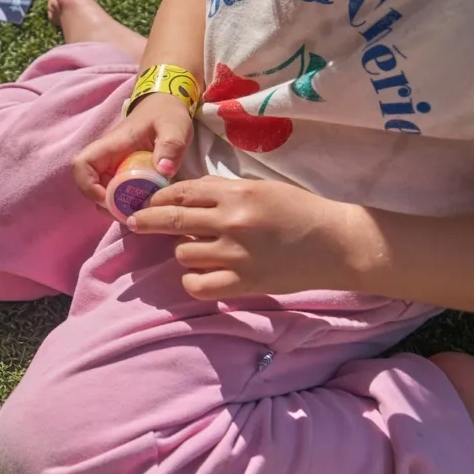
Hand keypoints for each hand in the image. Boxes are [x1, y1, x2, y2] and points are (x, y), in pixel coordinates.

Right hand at [72, 93, 192, 204]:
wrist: (167, 107)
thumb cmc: (167, 114)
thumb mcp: (174, 127)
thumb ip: (171, 146)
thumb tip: (164, 170)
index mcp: (112, 145)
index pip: (82, 165)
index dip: (88, 186)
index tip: (110, 199)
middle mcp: (107, 158)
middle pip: (89, 185)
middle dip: (105, 204)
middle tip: (131, 213)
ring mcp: (114, 167)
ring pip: (102, 193)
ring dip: (115, 207)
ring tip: (139, 212)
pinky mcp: (124, 174)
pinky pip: (116, 193)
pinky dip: (126, 203)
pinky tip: (145, 206)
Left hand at [127, 176, 378, 299]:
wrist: (337, 244)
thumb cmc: (301, 211)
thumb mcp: (261, 188)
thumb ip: (224, 191)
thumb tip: (186, 195)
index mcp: (237, 193)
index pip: (182, 193)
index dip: (159, 198)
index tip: (146, 203)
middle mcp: (232, 222)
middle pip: (172, 221)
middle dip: (147, 221)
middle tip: (135, 223)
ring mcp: (236, 255)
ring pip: (183, 253)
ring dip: (184, 251)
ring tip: (200, 250)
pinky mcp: (244, 283)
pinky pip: (198, 285)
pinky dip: (194, 280)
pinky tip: (203, 274)